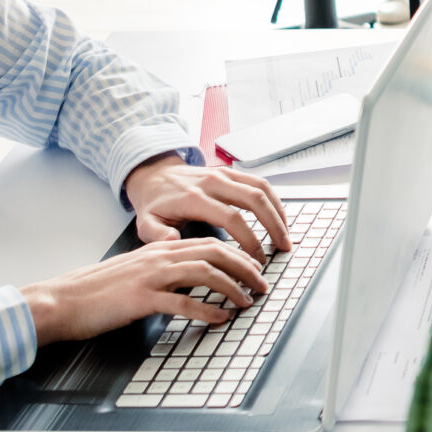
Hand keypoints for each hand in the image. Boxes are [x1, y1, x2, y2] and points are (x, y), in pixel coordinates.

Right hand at [20, 236, 268, 344]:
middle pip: (215, 253)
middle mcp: (159, 257)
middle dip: (245, 268)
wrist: (62, 300)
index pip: (210, 244)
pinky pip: (182, 303)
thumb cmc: (97, 291)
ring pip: (205, 273)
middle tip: (263, 285)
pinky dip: (207, 310)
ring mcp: (150, 277)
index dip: (238, 255)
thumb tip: (194, 282)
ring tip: (248, 302)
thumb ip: (165, 272)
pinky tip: (220, 318)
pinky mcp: (141, 299)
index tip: (256, 269)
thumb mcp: (137, 273)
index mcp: (160, 250)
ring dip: (232, 288)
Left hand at [122, 155, 290, 260]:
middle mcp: (213, 182)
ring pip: (261, 188)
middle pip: (254, 200)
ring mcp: (224, 173)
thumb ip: (156, 235)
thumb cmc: (154, 204)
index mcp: (194, 198)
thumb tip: (173, 243)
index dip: (249, 240)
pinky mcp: (230, 171)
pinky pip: (259, 182)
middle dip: (273, 225)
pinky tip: (279, 218)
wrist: (154, 175)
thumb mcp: (145, 223)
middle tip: (283, 248)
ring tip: (286, 235)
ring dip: (278, 211)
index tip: (257, 260)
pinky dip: (273, 199)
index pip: (232, 218)